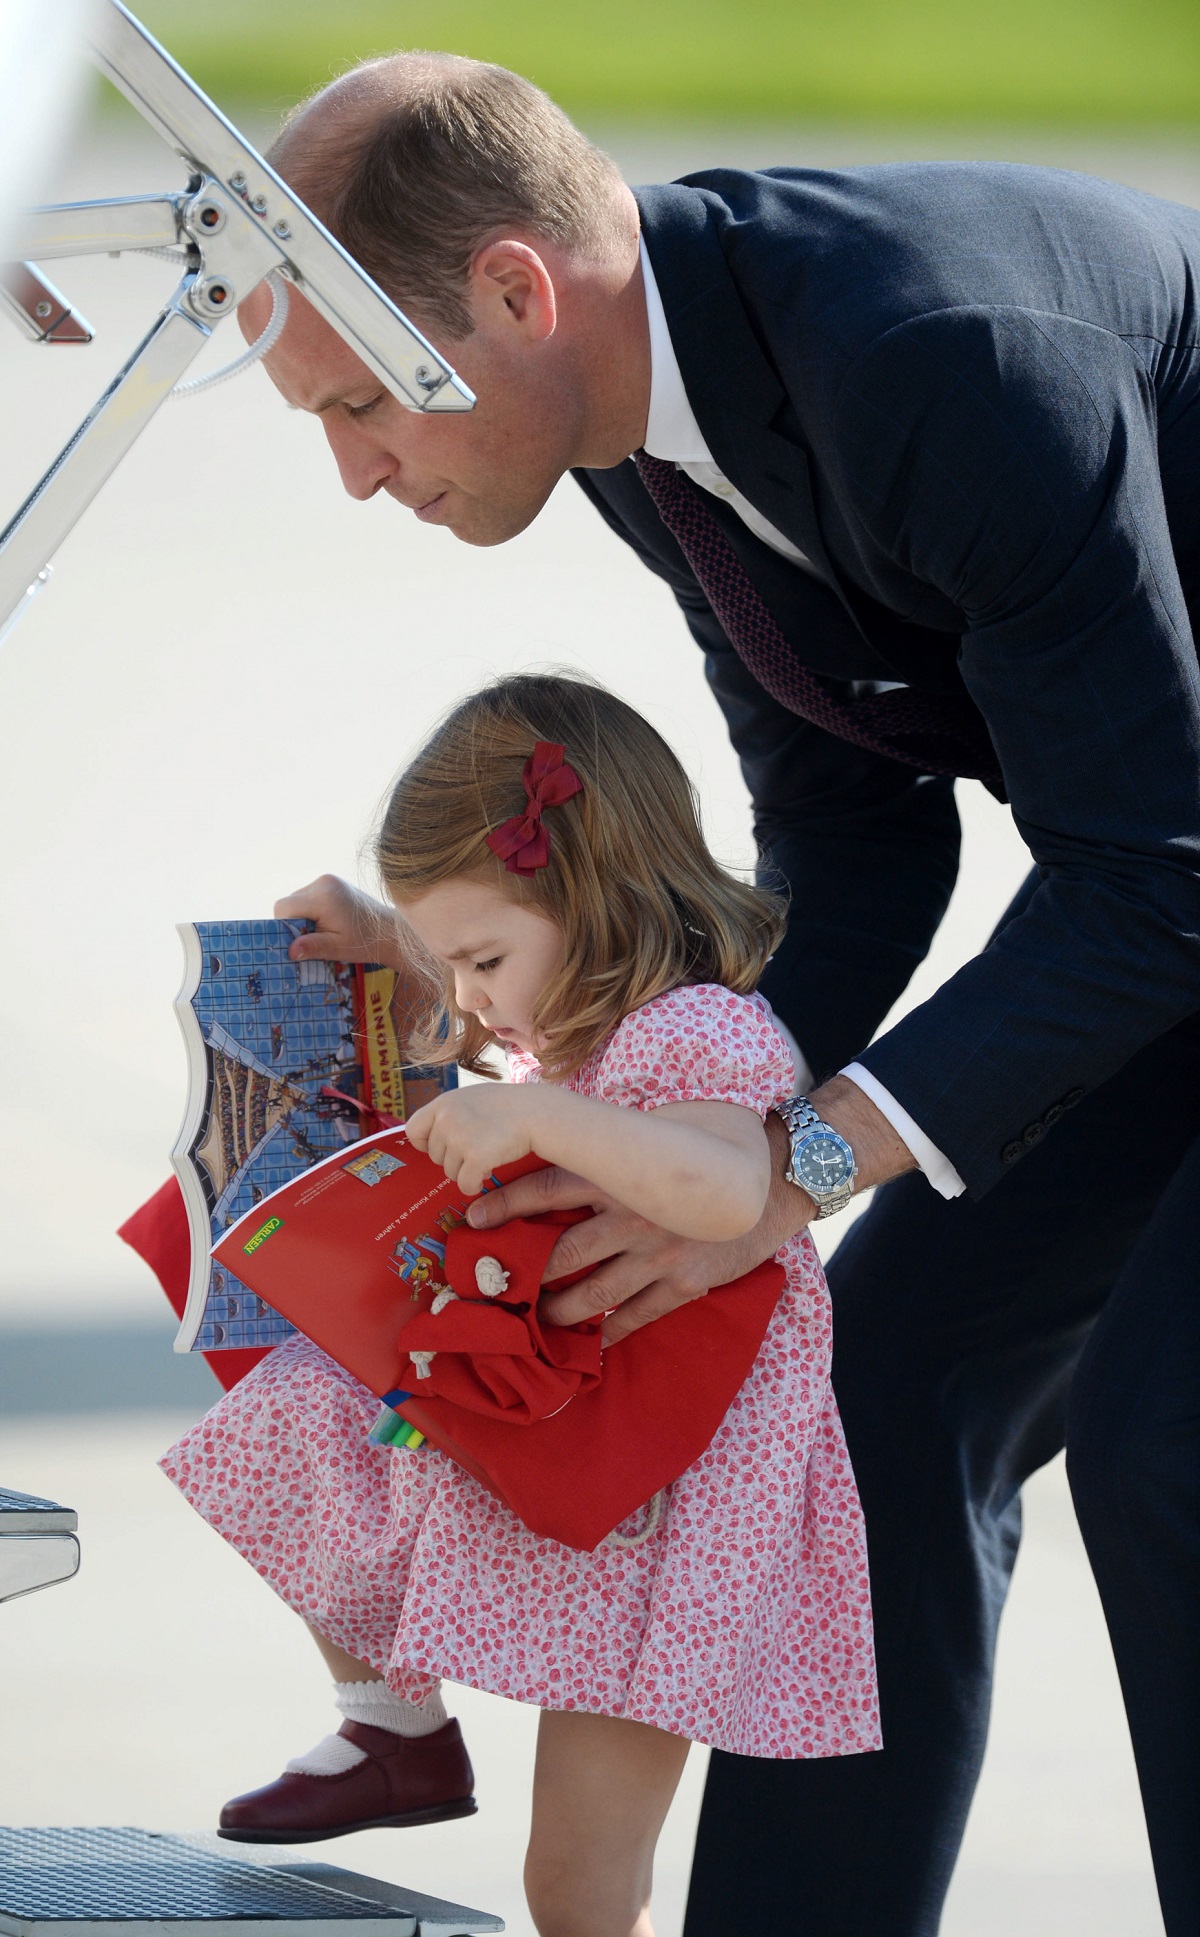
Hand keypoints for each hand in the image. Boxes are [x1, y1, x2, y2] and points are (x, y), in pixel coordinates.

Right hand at [274, 874, 399, 965]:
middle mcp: (322, 882)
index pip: (284, 908)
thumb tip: (290, 951)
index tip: (298, 941)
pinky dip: (311, 910)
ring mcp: (327, 879)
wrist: (389, 930)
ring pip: (297, 899)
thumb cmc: (365, 941)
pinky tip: (327, 921)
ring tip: (324, 930)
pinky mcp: (331, 881)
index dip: (284, 926)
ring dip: (302, 916)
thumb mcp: (338, 948)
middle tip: (313, 938)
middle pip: (289, 903)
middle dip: (294, 922)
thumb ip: (313, 947)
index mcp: (323, 897)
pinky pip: (308, 896)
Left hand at [406, 1084, 543, 1196]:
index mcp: (443, 1103)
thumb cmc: (506, 1106)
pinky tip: (490, 1170)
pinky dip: (476, 1184)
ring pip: (450, 1173)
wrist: (535, 1112)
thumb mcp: (471, 1099)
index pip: (413, 1130)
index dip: (425, 1143)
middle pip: (435, 1156)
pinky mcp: (475, 1157)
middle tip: (477, 1149)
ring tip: (488, 1154)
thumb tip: (427, 1136)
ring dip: (467, 1171)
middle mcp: (446, 1119)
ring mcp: (459, 1138)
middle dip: (454, 1159)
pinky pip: (465, 1184)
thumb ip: (449, 1114)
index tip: (443, 1146)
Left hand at [466, 1163, 795, 1343]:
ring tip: (536, 1321)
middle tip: (494, 1289)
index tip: (472, 1219)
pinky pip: (636, 1317)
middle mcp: (633, 1216)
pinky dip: (609, 1334)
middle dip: (524, 1274)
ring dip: (558, 1312)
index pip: (548, 1188)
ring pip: (593, 1294)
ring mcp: (659, 1255)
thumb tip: (558, 1149)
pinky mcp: (684, 1284)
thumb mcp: (656, 1137)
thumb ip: (612, 1151)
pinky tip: (587, 1346)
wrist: (773, 1182)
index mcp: (621, 1175)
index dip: (505, 1202)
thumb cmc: (708, 1151)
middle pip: (562, 1252)